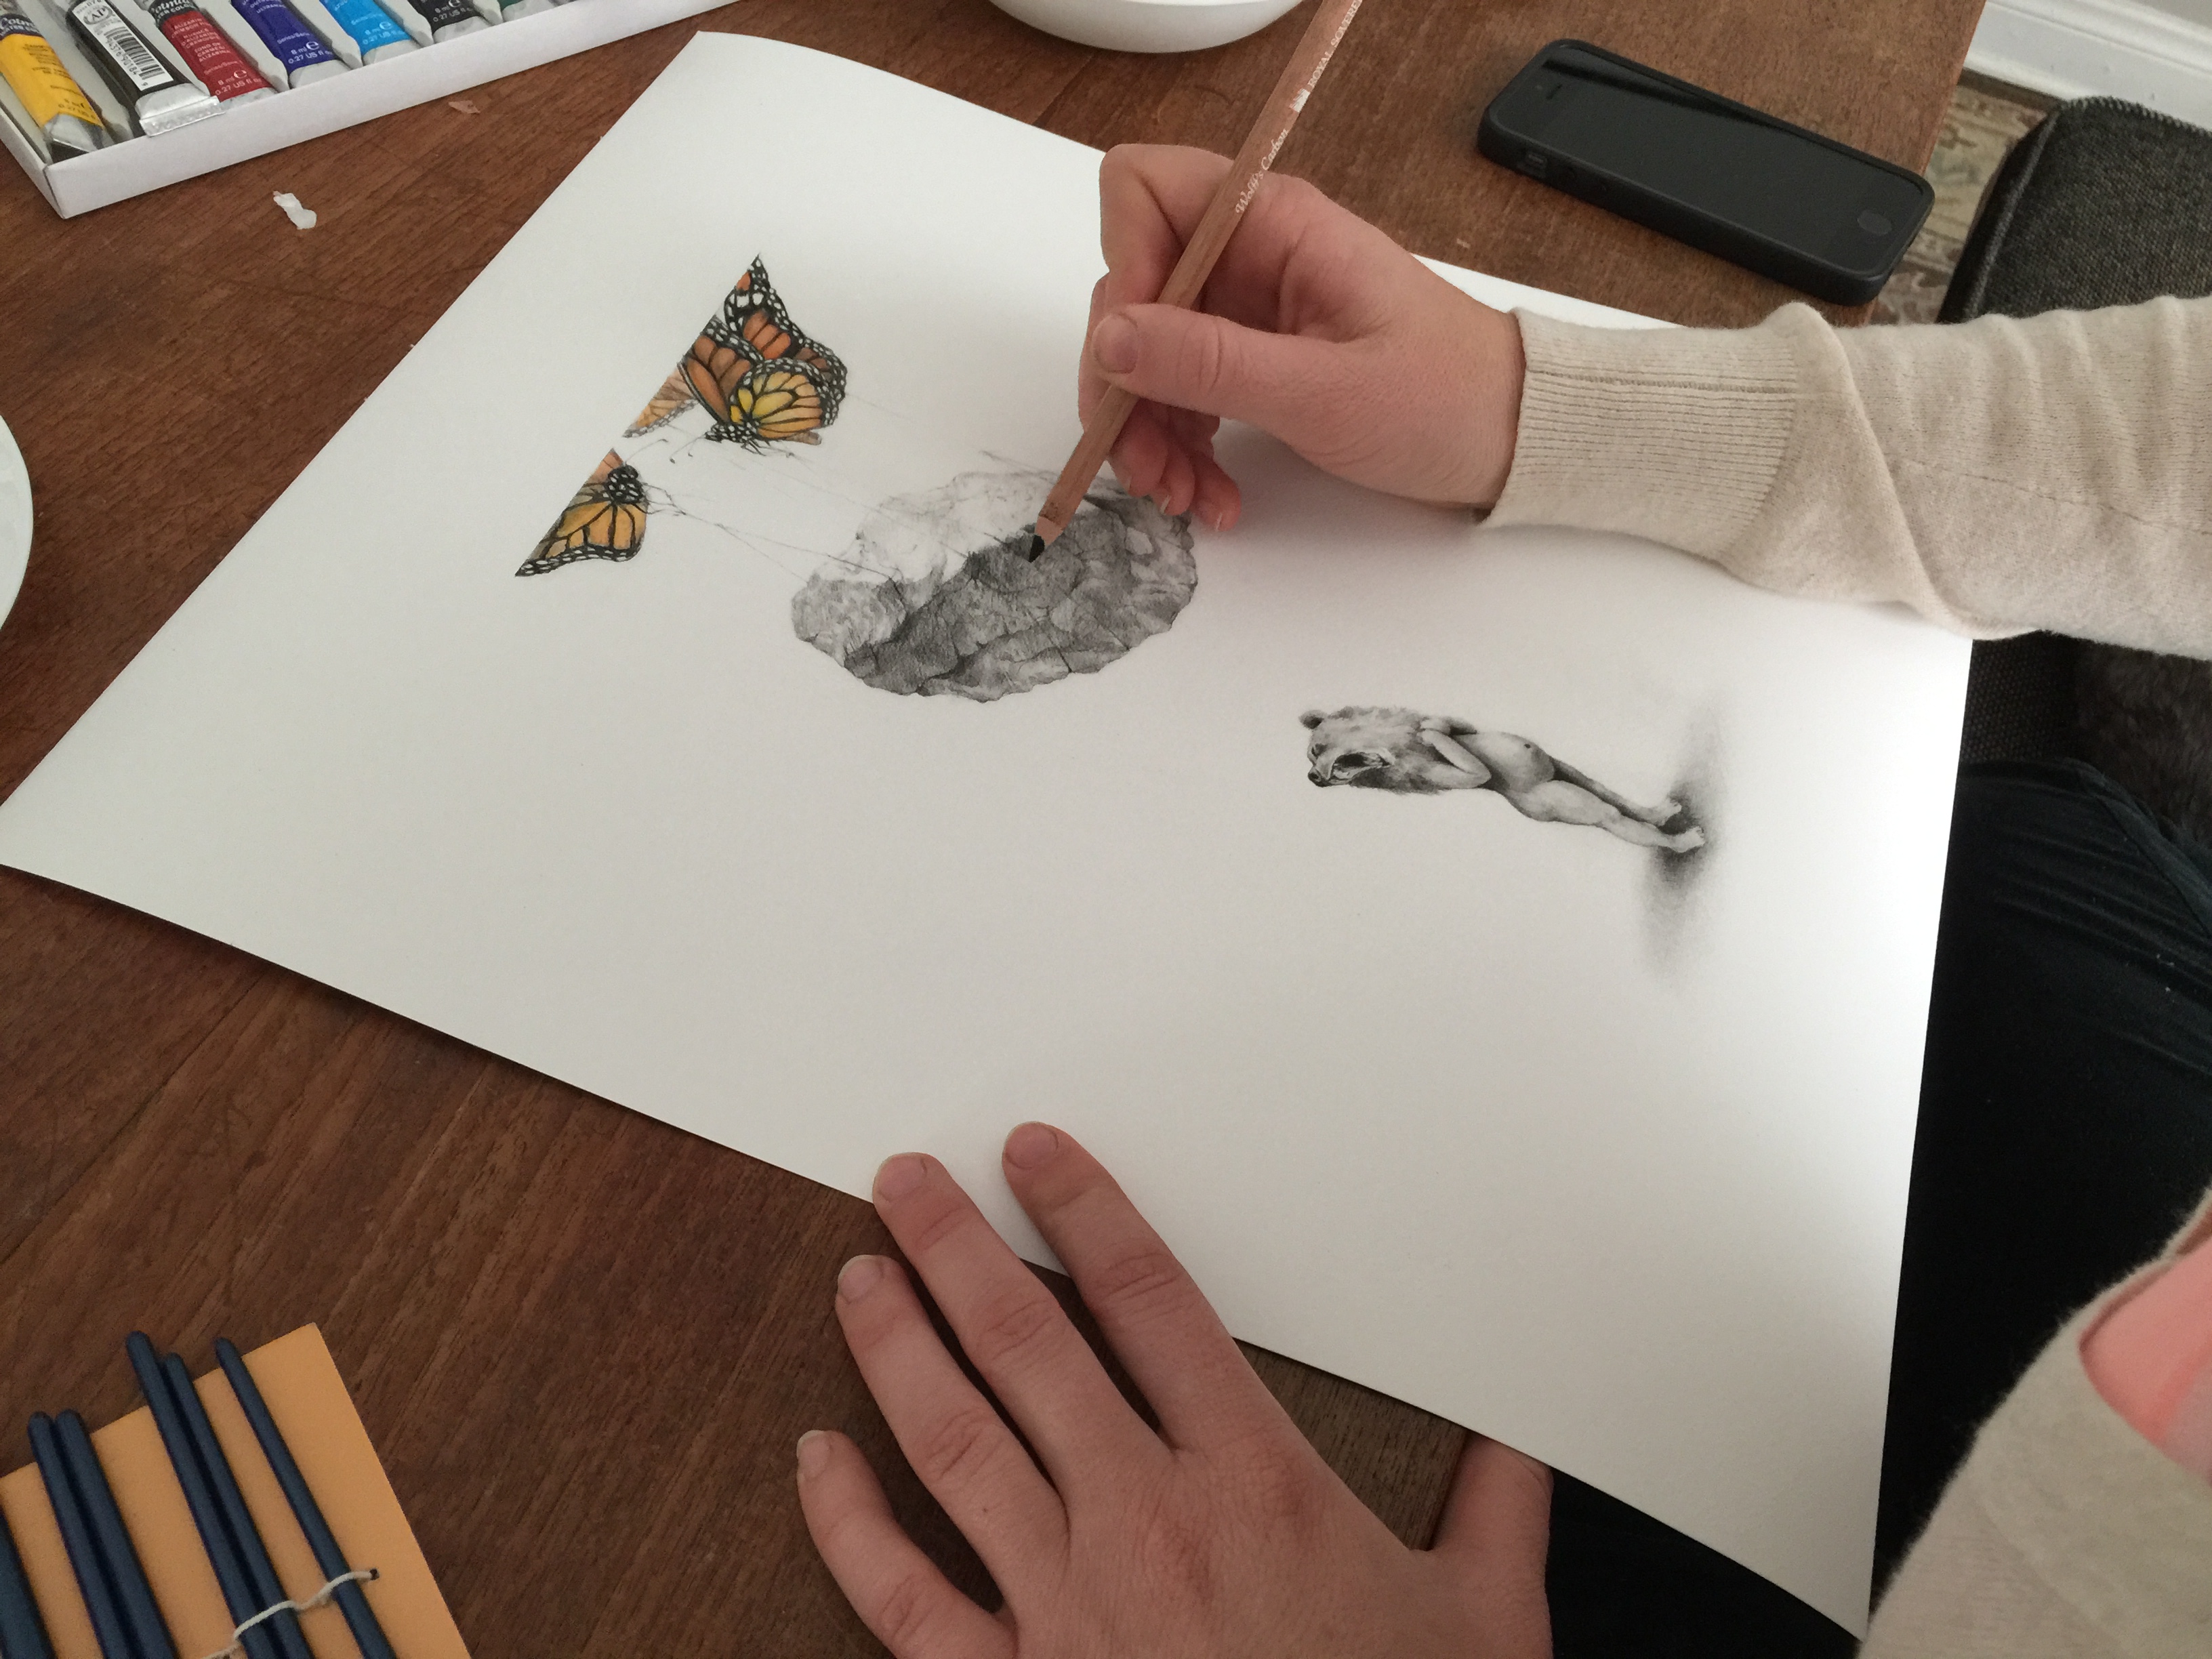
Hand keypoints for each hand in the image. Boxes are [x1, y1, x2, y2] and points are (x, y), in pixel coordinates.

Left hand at [796, 1123, 1553, 1657]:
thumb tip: (1512, 1443)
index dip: (1085, 1209)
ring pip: (952, 1443)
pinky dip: (846, 1523)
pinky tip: (814, 1459)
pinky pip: (902, 1599)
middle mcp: (1145, 1525)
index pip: (1150, 1299)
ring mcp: (1065, 1609)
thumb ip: (1491, 1509)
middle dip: (954, 1247)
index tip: (1036, 1156)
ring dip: (894, 1349)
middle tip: (907, 1178)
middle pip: (1026, 1345)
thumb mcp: (1484, 1620)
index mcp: (1255, 1484)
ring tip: (860, 1276)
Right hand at [1081, 145, 1527, 529]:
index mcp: (1273, 223)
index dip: (1123, 269)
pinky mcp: (1255, 357)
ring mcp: (1249, 306)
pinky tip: (1211, 494)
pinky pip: (1185, 391)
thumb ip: (1210, 362)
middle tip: (1142, 465)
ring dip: (1149, 431)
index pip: (1143, 191)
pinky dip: (1183, 447)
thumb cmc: (1443, 400)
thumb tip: (1109, 340)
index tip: (1134, 360)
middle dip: (1125, 382)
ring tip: (1184, 497)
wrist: (1513, 441)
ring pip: (1149, 352)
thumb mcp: (1323, 390)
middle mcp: (1250, 252)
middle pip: (1132, 289)